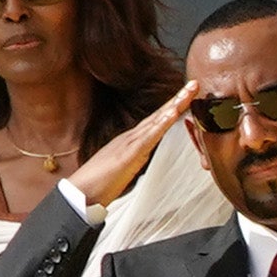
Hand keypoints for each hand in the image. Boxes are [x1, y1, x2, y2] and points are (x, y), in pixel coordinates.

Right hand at [71, 78, 203, 213]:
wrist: (81, 192)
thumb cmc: (100, 183)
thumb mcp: (124, 168)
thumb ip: (134, 159)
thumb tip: (141, 157)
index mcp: (132, 141)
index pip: (157, 121)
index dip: (172, 108)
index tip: (187, 96)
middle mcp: (132, 137)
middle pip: (159, 115)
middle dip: (178, 99)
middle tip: (194, 84)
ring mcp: (130, 142)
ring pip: (157, 120)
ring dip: (174, 105)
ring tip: (189, 91)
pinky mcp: (130, 153)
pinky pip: (150, 136)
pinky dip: (162, 123)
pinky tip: (173, 113)